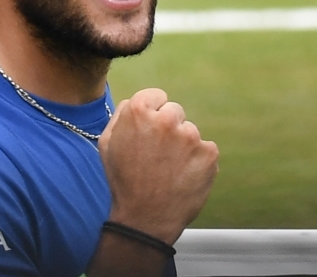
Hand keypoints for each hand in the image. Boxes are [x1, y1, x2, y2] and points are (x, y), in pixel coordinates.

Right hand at [98, 88, 218, 244]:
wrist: (145, 218)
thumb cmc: (124, 181)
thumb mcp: (107, 144)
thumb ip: (122, 115)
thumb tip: (136, 102)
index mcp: (138, 111)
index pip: (157, 97)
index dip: (153, 115)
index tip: (150, 132)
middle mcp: (166, 118)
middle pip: (175, 112)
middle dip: (169, 129)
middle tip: (159, 156)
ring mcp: (190, 135)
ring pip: (190, 133)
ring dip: (183, 147)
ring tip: (169, 170)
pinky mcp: (208, 153)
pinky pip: (205, 150)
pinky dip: (198, 162)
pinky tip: (183, 177)